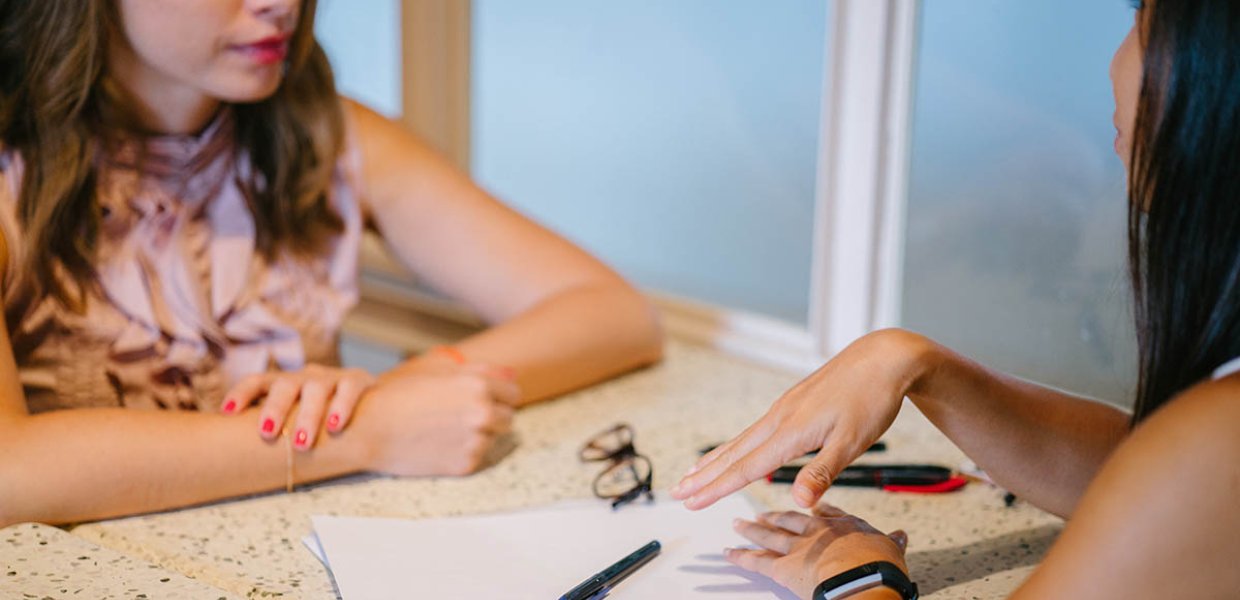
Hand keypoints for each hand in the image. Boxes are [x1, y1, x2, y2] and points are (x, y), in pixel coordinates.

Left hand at [223, 364, 376, 449]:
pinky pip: (349, 389)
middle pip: (285, 385)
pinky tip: (335, 426)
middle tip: (268, 433)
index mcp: (284, 385)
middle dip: (275, 408)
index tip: (227, 413)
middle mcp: (304, 377)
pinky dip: (341, 406)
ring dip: (308, 415)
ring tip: (301, 442)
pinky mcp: (357, 381)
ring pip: (316, 388)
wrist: (369, 405)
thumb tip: (232, 457)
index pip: (258, 381)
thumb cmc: (320, 419)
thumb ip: (274, 430)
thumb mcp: (295, 418)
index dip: (241, 394)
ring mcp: (331, 378)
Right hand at [349, 369, 519, 475]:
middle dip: (492, 416)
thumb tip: (513, 375)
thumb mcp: (439, 371)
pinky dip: (464, 452)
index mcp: (478, 385)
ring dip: (478, 435)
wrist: (368, 428)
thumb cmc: (400, 394)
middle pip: (508, 418)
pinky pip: (478, 456)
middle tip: (461, 417)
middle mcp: (482, 413)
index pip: (513, 393)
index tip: (484, 399)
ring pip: (494, 438)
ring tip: (446, 430)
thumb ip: (482, 371)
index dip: (498, 396)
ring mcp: (476, 440)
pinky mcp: (466, 464)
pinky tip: (439, 444)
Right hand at [671, 329, 931, 509]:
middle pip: (734, 452)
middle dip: (704, 475)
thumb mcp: (853, 442)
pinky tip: (737, 450)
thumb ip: (822, 473)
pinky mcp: (793, 403)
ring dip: (715, 460)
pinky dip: (737, 445)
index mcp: (791, 431)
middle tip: (676, 491)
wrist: (883, 357)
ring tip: (692, 473)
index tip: (691, 502)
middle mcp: (780, 418)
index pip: (746, 467)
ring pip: (741, 440)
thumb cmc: (872, 399)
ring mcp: (784, 408)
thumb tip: (798, 503)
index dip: (717, 488)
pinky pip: (755, 430)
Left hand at [726, 503, 909, 599]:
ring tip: (738, 524)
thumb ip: (892, 542)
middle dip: (775, 516)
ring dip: (752, 530)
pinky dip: (741, 557)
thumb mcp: (891, 549)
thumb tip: (901, 536)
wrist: (863, 581)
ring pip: (769, 535)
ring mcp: (797, 548)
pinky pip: (756, 561)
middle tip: (762, 513)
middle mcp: (816, 532)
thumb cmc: (879, 567)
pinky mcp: (782, 568)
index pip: (827, 513)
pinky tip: (729, 552)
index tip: (809, 505)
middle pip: (791, 520)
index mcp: (843, 525)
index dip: (816, 509)